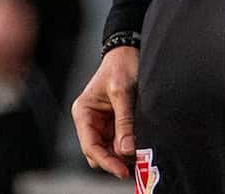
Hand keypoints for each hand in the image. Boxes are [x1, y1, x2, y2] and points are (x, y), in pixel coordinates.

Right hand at [71, 46, 138, 178]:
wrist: (128, 52)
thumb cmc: (121, 67)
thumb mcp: (122, 93)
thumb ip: (124, 122)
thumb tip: (127, 150)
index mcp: (84, 112)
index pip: (90, 146)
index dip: (106, 161)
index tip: (123, 171)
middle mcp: (90, 121)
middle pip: (98, 153)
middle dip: (115, 159)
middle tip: (136, 161)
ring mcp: (102, 124)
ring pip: (109, 151)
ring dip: (123, 154)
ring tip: (140, 150)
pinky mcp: (114, 125)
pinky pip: (118, 143)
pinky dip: (128, 147)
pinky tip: (139, 144)